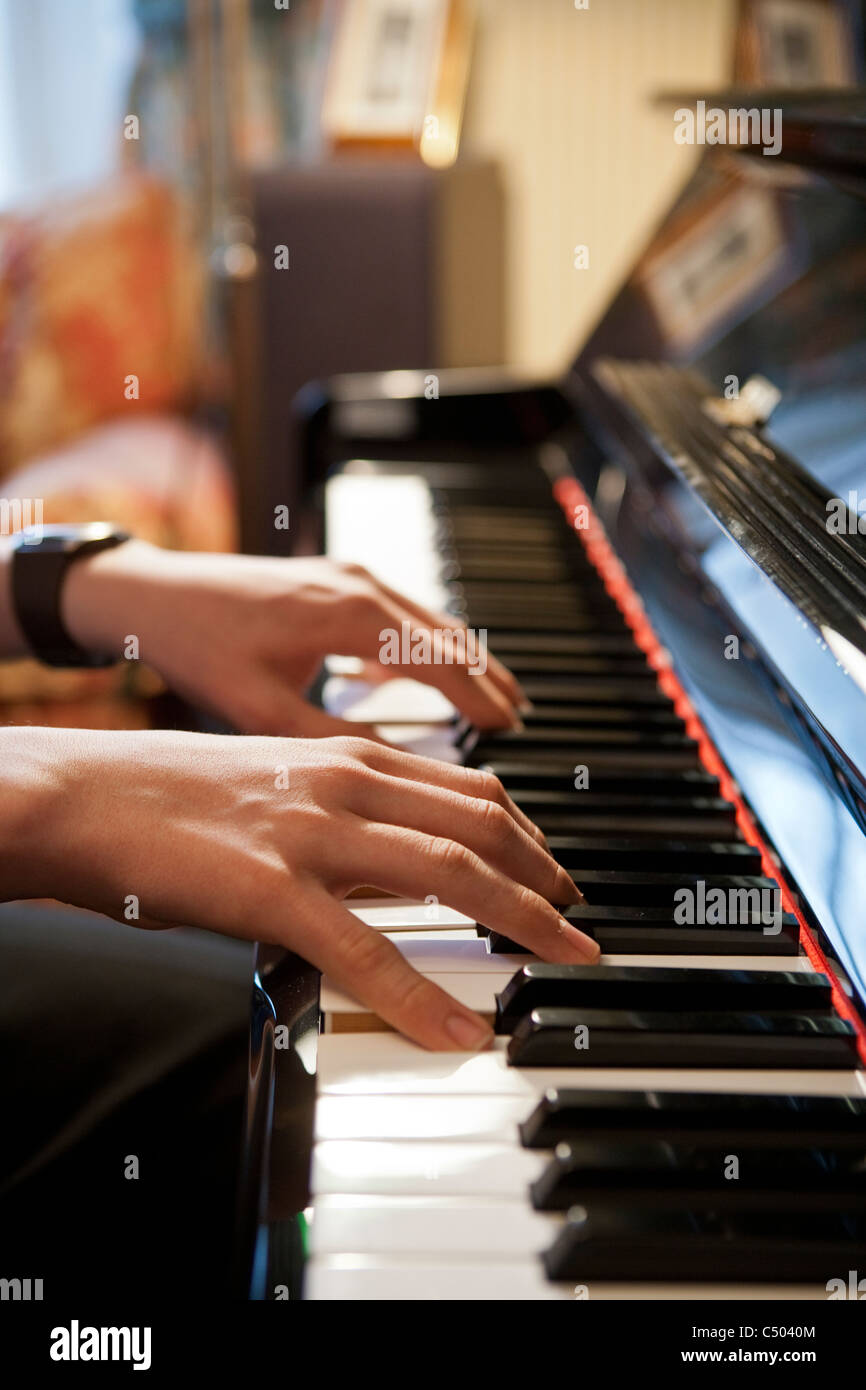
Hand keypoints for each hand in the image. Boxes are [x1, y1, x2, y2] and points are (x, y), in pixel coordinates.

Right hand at [6, 728, 597, 1049]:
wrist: (84, 794)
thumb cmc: (168, 794)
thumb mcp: (274, 783)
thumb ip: (340, 812)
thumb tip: (389, 857)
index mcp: (346, 759)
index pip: (469, 790)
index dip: (526, 834)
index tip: (553, 870)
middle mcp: (345, 784)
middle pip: (481, 826)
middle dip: (545, 877)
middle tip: (578, 921)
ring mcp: (314, 832)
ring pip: (449, 873)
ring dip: (521, 921)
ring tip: (563, 959)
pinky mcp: (273, 888)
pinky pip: (367, 951)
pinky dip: (421, 996)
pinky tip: (458, 1031)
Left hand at [62, 542, 527, 735]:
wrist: (151, 593)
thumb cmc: (199, 647)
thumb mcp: (266, 709)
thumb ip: (335, 741)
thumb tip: (397, 775)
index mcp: (352, 614)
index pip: (443, 660)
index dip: (481, 699)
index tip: (510, 731)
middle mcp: (359, 586)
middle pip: (449, 634)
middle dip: (488, 677)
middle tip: (520, 720)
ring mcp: (347, 576)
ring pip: (429, 621)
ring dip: (462, 659)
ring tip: (492, 698)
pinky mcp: (332, 579)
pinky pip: (398, 613)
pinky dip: (425, 645)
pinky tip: (419, 676)